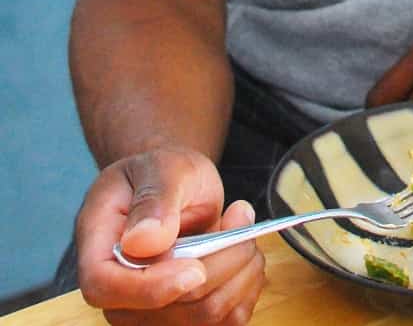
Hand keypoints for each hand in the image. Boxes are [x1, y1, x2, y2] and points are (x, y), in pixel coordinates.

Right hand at [75, 145, 265, 325]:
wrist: (175, 187)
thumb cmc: (160, 175)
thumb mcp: (161, 169)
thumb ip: (153, 201)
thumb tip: (142, 242)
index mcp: (98, 252)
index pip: (106, 288)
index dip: (152, 288)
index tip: (196, 268)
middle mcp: (118, 294)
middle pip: (169, 309)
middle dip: (220, 263)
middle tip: (240, 214)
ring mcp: (150, 313)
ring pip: (204, 317)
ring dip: (239, 271)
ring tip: (243, 228)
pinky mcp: (184, 318)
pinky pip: (225, 321)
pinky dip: (246, 287)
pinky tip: (245, 254)